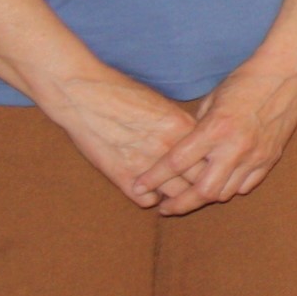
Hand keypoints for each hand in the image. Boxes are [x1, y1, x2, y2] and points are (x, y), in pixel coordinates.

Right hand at [42, 70, 200, 208]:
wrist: (82, 94)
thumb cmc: (122, 94)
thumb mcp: (161, 105)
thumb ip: (182, 126)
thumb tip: (198, 142)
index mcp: (182, 127)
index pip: (212, 157)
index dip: (213, 165)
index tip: (210, 168)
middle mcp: (169, 148)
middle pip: (200, 180)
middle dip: (201, 185)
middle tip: (197, 187)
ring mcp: (146, 164)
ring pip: (176, 196)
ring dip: (176, 197)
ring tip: (174, 194)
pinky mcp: (122, 176)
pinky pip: (147, 202)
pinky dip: (150, 200)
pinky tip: (148, 192)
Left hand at [137, 51, 296, 214]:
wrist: (287, 74)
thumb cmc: (245, 80)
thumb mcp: (212, 99)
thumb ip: (197, 129)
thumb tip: (184, 149)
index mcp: (215, 129)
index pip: (177, 162)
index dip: (154, 178)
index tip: (139, 187)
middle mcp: (235, 147)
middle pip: (202, 191)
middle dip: (179, 204)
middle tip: (165, 206)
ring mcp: (255, 156)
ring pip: (224, 194)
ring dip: (204, 197)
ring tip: (190, 196)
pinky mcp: (270, 158)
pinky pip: (246, 186)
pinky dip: (229, 188)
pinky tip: (219, 184)